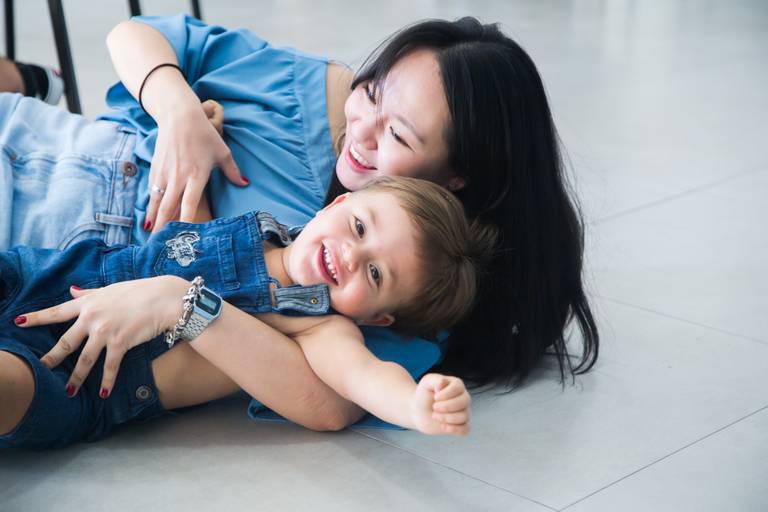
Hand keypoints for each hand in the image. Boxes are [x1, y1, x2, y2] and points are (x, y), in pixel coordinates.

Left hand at [14, 276, 188, 398]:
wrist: (164, 299)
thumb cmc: (140, 291)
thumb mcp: (111, 289)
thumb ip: (89, 294)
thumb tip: (72, 291)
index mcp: (88, 303)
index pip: (57, 311)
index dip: (36, 318)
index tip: (18, 322)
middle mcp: (92, 318)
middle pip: (65, 342)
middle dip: (51, 359)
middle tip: (39, 370)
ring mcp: (105, 332)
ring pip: (84, 359)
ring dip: (76, 377)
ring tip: (68, 392)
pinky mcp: (120, 343)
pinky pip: (110, 365)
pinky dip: (107, 380)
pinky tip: (103, 392)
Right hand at [146, 99, 247, 232]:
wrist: (178, 116)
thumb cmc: (203, 134)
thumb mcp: (222, 152)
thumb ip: (232, 171)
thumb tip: (245, 183)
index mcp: (196, 175)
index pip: (190, 203)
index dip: (186, 220)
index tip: (184, 236)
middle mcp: (178, 177)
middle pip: (169, 207)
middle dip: (164, 228)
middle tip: (161, 247)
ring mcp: (164, 174)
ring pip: (157, 202)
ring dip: (155, 221)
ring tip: (152, 239)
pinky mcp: (156, 169)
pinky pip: (152, 192)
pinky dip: (150, 207)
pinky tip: (149, 220)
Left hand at [410, 373, 470, 435]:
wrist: (418, 410)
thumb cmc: (424, 394)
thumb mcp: (427, 382)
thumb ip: (436, 380)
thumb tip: (443, 384)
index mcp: (457, 385)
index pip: (458, 388)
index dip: (446, 394)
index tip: (435, 397)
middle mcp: (463, 397)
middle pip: (464, 402)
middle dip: (446, 406)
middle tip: (434, 407)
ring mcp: (463, 412)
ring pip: (464, 416)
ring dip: (447, 418)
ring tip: (434, 416)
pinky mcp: (460, 425)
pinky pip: (465, 429)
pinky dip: (455, 429)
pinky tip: (443, 426)